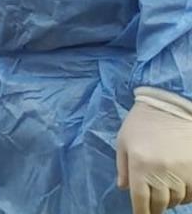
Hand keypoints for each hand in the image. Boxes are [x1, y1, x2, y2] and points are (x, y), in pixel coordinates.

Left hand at [117, 88, 191, 213]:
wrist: (168, 104)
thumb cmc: (141, 122)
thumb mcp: (123, 141)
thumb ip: (122, 167)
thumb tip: (123, 188)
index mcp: (140, 165)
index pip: (140, 199)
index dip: (140, 212)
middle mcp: (161, 171)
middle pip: (160, 202)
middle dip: (155, 208)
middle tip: (152, 208)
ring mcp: (182, 171)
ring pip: (177, 199)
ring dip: (170, 201)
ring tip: (164, 195)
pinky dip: (185, 195)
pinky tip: (179, 189)